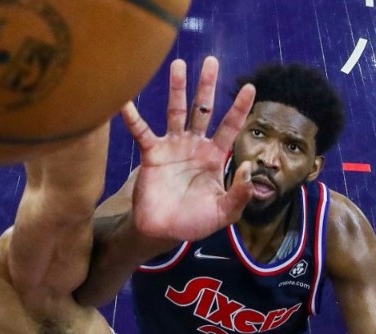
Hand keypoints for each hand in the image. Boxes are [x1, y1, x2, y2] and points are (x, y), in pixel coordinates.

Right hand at [122, 56, 255, 240]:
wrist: (162, 231)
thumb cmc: (194, 223)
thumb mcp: (224, 212)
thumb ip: (239, 193)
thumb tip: (247, 167)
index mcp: (214, 156)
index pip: (230, 127)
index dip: (239, 108)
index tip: (250, 87)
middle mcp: (194, 145)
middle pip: (203, 109)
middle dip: (207, 86)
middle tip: (211, 60)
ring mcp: (172, 147)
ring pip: (175, 111)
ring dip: (177, 89)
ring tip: (178, 64)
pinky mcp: (151, 154)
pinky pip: (142, 132)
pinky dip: (133, 117)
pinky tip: (125, 101)